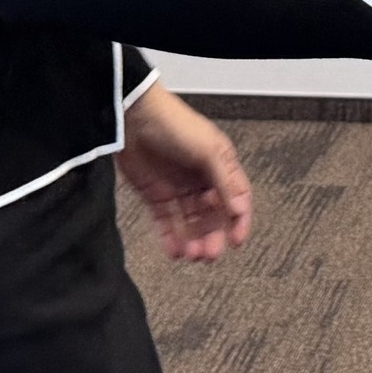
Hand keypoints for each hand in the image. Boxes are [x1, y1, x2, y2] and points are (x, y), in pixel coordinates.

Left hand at [117, 83, 252, 262]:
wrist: (133, 117)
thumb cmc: (174, 124)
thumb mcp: (207, 150)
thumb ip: (225, 181)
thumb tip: (239, 209)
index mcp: (220, 166)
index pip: (236, 199)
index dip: (238, 221)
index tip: (236, 242)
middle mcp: (201, 179)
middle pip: (212, 216)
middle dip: (212, 237)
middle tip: (209, 254)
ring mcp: (178, 189)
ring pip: (190, 223)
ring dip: (193, 241)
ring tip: (191, 255)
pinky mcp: (156, 195)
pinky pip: (166, 222)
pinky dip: (170, 238)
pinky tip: (174, 251)